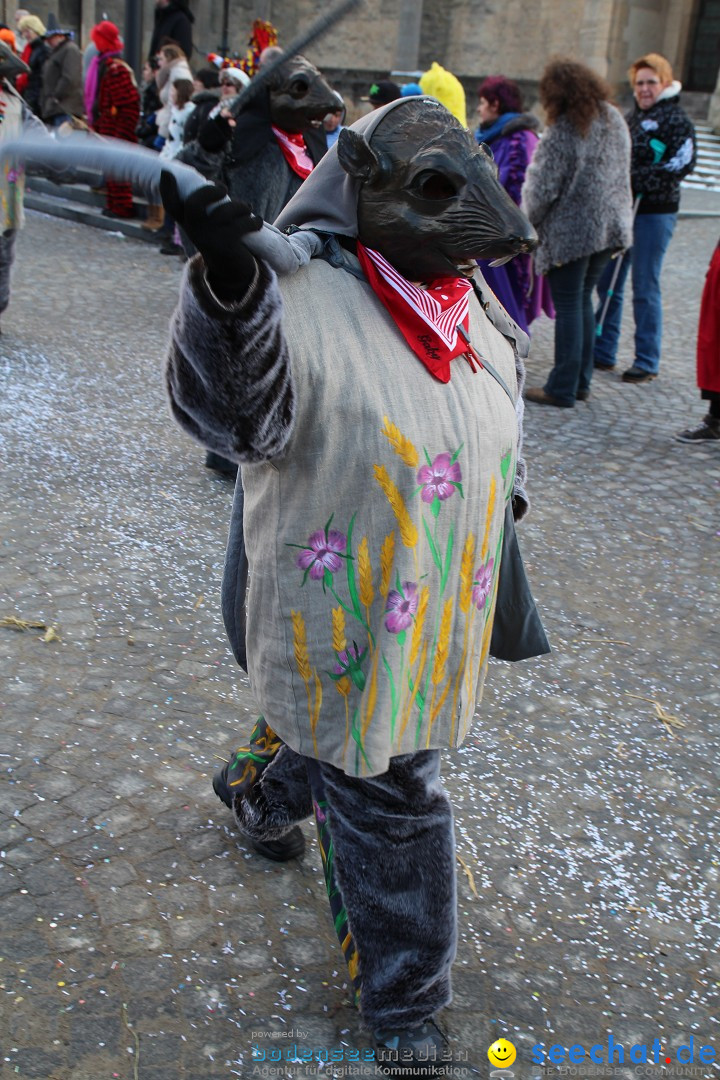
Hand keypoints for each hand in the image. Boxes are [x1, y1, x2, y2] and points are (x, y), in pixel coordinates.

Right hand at [159, 171, 262, 298]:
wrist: (229, 269)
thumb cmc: (218, 237)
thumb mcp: (206, 223)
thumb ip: (206, 206)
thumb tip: (215, 184)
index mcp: (187, 222)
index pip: (171, 206)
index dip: (166, 189)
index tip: (166, 172)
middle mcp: (194, 230)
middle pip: (193, 204)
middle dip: (210, 190)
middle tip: (223, 188)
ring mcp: (209, 238)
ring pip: (225, 212)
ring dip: (241, 206)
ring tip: (247, 207)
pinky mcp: (227, 245)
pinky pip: (242, 225)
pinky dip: (254, 221)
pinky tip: (257, 221)